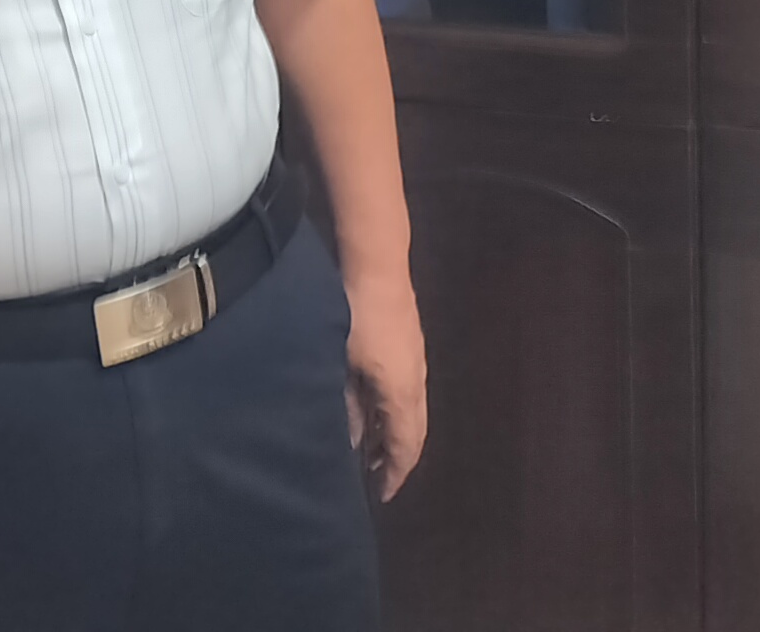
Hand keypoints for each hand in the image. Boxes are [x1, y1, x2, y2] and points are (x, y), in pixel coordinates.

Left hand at [340, 271, 427, 499]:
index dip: (395, 473)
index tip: (381, 495)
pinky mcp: (409, 345)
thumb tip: (351, 440)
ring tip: (369, 450)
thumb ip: (347, 405)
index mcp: (403, 392)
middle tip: (374, 478)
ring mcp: (416, 361)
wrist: (376, 264)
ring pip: (410, 411)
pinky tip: (371, 409)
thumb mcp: (343, 365)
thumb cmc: (354, 316)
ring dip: (393, 434)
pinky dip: (392, 411)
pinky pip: (406, 392)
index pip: (406, 446)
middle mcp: (417, 382)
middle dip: (396, 458)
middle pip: (413, 432)